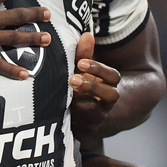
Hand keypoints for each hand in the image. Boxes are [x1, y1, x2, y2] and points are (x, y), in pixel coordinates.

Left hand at [69, 32, 120, 147]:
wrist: (92, 118)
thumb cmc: (84, 86)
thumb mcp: (85, 72)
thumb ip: (84, 55)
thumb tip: (86, 35)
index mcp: (109, 86)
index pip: (112, 76)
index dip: (99, 69)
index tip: (82, 63)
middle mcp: (107, 103)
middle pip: (110, 95)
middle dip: (92, 87)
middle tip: (72, 79)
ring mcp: (98, 119)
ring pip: (95, 112)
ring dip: (80, 104)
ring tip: (65, 96)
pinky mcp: (86, 132)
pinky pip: (80, 129)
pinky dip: (68, 121)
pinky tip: (54, 114)